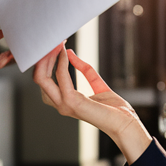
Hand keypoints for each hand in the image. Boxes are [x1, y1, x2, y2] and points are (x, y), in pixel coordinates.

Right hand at [33, 45, 151, 162]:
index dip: (47, 63)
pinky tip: (63, 53)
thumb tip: (69, 53)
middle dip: (43, 58)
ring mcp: (64, 105)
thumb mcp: (98, 85)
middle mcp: (60, 104)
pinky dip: (60, 63)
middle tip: (52, 41)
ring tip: (55, 44)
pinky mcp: (71, 102)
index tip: (55, 46)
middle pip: (39, 79)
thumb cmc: (115, 109)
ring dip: (47, 58)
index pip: (45, 81)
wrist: (126, 123)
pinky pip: (61, 77)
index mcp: (64, 102)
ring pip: (42, 78)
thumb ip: (85, 70)